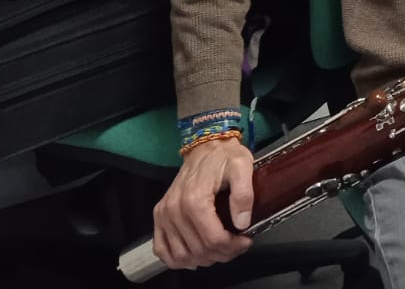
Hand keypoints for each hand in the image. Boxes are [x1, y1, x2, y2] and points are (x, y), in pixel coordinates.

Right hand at [151, 136, 254, 270]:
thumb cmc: (224, 156)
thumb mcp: (242, 166)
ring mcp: (164, 214)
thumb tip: (242, 223)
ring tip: (220, 250)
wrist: (204, 146)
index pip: (213, 239)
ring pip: (181, 255)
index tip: (245, 241)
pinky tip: (193, 256)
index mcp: (195, 199)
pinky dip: (177, 258)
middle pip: (198, 249)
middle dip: (221, 254)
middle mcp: (174, 209)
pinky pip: (161, 248)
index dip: (232, 247)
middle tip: (236, 247)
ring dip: (202, 259)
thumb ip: (244, 194)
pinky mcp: (159, 216)